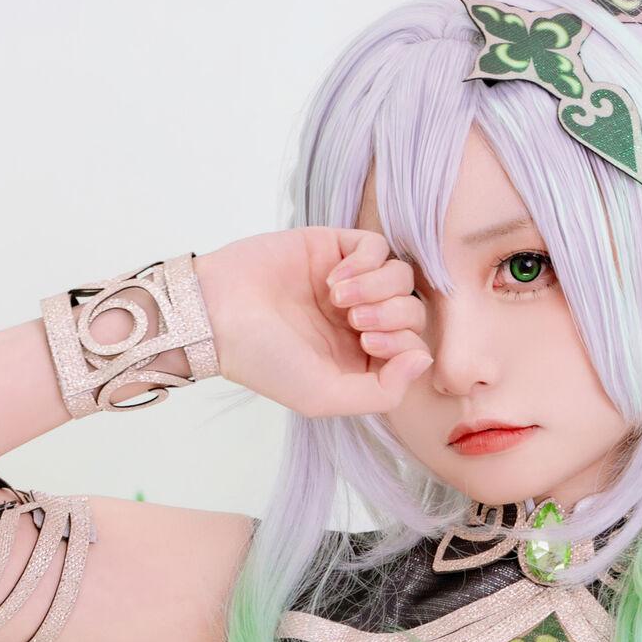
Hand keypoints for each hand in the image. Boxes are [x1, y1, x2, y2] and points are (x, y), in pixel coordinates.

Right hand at [194, 228, 432, 418]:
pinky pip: (377, 245)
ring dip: (379, 287)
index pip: (413, 347)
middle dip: (393, 314)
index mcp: (361, 360)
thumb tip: (424, 359)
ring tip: (339, 298)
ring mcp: (350, 283)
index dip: (404, 343)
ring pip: (401, 275)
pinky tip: (334, 278)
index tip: (368, 343)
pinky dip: (365, 261)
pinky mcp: (334, 247)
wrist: (217, 314)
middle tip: (356, 320)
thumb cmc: (265, 361)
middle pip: (413, 310)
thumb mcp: (324, 396)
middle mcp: (360, 321)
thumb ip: (382, 391)